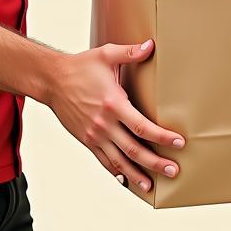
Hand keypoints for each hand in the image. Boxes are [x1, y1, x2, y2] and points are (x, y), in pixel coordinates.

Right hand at [47, 40, 185, 192]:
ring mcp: (94, 135)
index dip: (162, 137)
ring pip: (119, 161)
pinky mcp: (86, 140)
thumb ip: (130, 52)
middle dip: (155, 162)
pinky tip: (127, 181)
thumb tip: (151, 45)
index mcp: (113, 104)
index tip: (178, 143)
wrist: (52, 80)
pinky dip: (116, 172)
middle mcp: (104, 124)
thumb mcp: (106, 55)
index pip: (142, 127)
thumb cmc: (81, 66)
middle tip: (174, 171)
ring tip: (152, 185)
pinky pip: (104, 161)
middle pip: (134, 150)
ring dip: (137, 175)